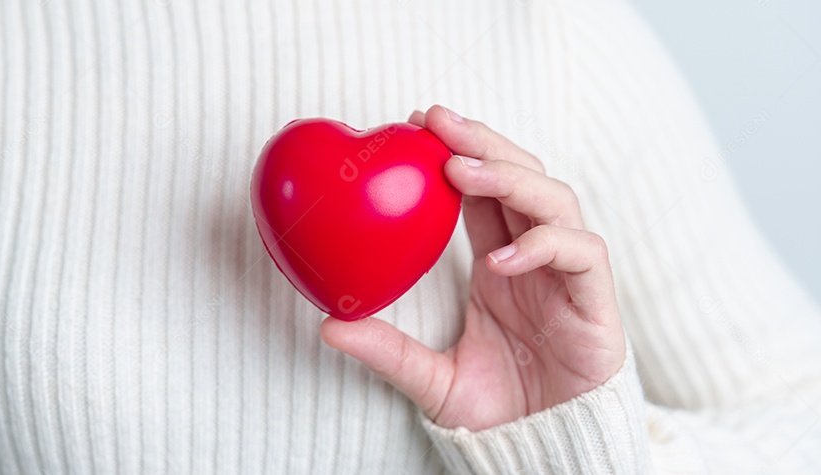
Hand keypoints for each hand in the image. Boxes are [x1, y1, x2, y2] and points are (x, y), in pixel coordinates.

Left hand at [319, 105, 626, 430]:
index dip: (455, 154)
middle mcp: (535, 261)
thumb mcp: (430, 379)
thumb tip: (328, 326)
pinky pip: (580, 254)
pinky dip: (544, 245)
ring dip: (510, 177)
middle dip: (482, 143)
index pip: (481, 193)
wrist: (547, 453)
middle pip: (520, 177)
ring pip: (554, 200)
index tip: (416, 125)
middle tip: (437, 120)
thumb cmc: (500, 413)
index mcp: (500, 265)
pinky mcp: (597, 304)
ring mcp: (568, 278)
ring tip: (462, 170)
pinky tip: (502, 256)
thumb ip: (388, 351)